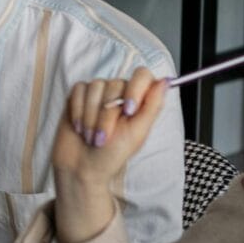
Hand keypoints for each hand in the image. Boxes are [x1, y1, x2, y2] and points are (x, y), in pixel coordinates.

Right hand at [49, 69, 167, 242]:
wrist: (83, 167)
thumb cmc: (113, 154)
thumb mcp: (137, 134)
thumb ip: (152, 107)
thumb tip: (165, 81)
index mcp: (138, 100)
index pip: (142, 75)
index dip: (135, 89)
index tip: (128, 111)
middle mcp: (119, 92)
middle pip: (114, 85)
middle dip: (107, 115)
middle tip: (103, 138)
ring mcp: (98, 93)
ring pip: (94, 87)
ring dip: (91, 116)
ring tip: (90, 136)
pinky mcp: (78, 95)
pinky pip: (78, 90)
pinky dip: (78, 111)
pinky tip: (79, 127)